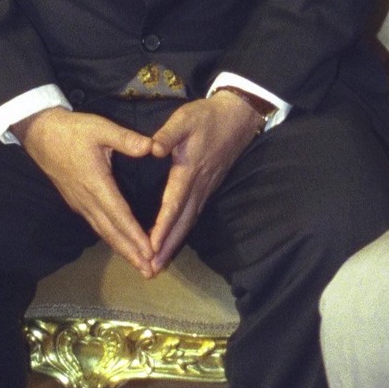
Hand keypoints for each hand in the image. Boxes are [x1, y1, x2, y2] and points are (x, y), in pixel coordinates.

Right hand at [17, 107, 159, 274]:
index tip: (149, 253)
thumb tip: (152, 147)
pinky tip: (120, 243)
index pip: (119, 215)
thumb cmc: (73, 130)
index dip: (134, 236)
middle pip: (111, 232)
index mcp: (96, 183)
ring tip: (139, 265)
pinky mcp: (77, 202)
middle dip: (131, 253)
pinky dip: (111, 238)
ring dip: (121, 249)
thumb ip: (127, 139)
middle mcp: (87, 200)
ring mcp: (80, 203)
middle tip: (149, 272)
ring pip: (103, 231)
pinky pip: (96, 225)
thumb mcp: (101, 128)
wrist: (42, 134)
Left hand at [144, 91, 268, 271]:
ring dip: (174, 244)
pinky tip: (174, 239)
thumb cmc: (207, 117)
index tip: (150, 247)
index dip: (162, 228)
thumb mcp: (185, 118)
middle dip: (166, 247)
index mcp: (188, 171)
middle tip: (151, 270)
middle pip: (182, 223)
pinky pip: (194, 215)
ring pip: (189, 222)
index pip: (173, 205)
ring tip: (159, 263)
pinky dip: (182, 232)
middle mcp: (198, 186)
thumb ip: (167, 134)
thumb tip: (152, 149)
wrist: (237, 117)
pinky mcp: (208, 188)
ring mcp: (205, 189)